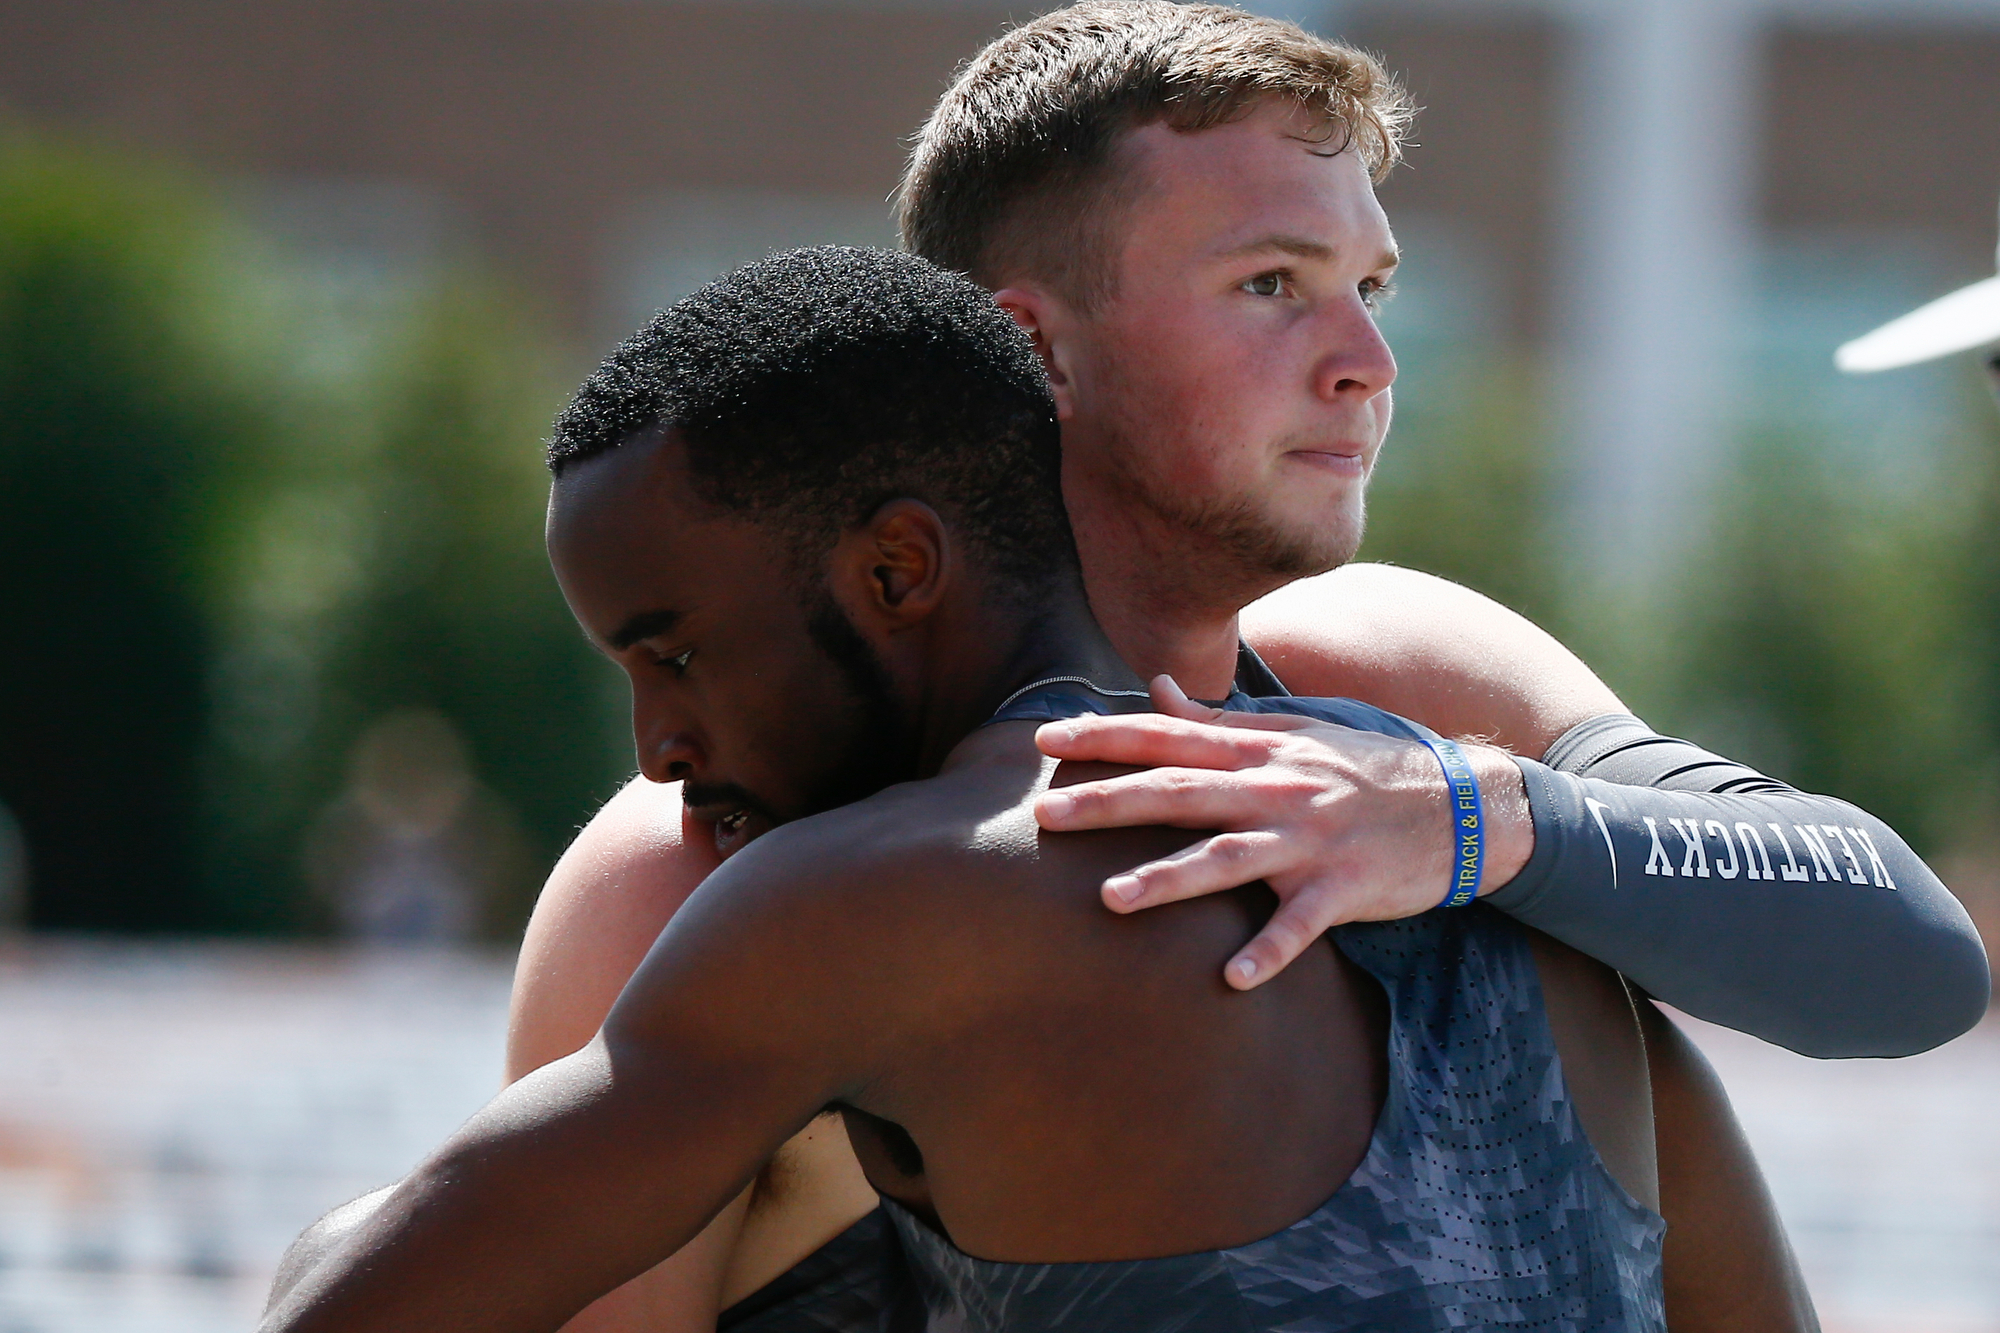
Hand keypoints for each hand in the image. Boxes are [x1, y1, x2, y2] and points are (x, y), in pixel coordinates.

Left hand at [1033, 677, 1532, 989]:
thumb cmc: (1366, 770)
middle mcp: (1277, 789)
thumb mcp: (1295, 732)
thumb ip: (1220, 718)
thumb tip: (1154, 690)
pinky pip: (1301, 924)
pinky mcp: (1345, 889)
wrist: (1464, 805)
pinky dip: (1269, 951)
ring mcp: (1311, 840)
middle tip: (1045, 815)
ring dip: (1170, 879)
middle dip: (1110, 801)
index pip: (1168, 735)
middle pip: (1182, 791)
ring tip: (1111, 900)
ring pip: (1229, 858)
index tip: (1045, 739)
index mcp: (1260, 751)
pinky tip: (1231, 979)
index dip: (1106, 735)